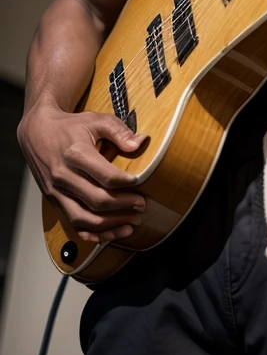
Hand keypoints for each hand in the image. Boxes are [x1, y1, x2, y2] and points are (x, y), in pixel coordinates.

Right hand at [18, 104, 147, 243]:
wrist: (37, 132)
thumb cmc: (69, 126)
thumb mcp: (95, 120)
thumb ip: (119, 131)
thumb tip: (139, 143)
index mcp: (75, 154)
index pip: (106, 176)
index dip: (126, 183)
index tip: (140, 182)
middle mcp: (63, 176)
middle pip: (97, 200)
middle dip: (124, 207)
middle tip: (141, 205)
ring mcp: (56, 191)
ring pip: (84, 218)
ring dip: (110, 225)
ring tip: (132, 224)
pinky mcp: (54, 200)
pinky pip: (73, 224)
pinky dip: (92, 234)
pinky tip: (110, 234)